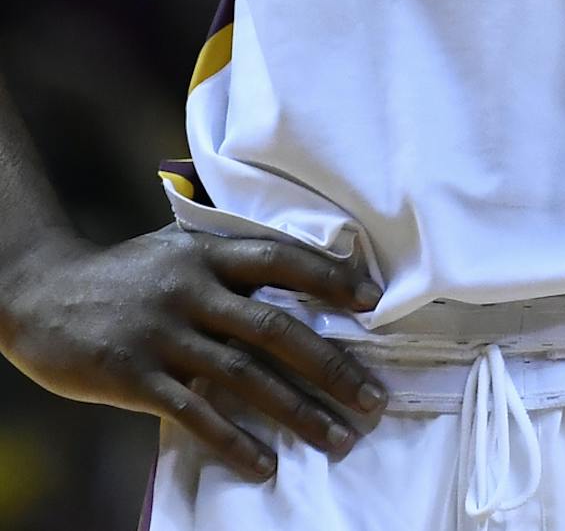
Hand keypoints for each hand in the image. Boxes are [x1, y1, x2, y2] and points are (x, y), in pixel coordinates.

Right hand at [0, 226, 384, 479]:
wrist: (42, 295)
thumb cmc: (125, 274)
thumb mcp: (178, 248)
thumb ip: (229, 259)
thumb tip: (300, 273)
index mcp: (208, 252)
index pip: (282, 260)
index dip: (330, 278)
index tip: (374, 302)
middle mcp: (192, 291)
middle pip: (274, 329)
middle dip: (330, 366)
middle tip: (372, 397)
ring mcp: (164, 335)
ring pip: (244, 377)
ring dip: (296, 411)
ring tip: (337, 436)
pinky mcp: (136, 378)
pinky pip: (194, 413)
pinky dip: (233, 440)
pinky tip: (264, 463)